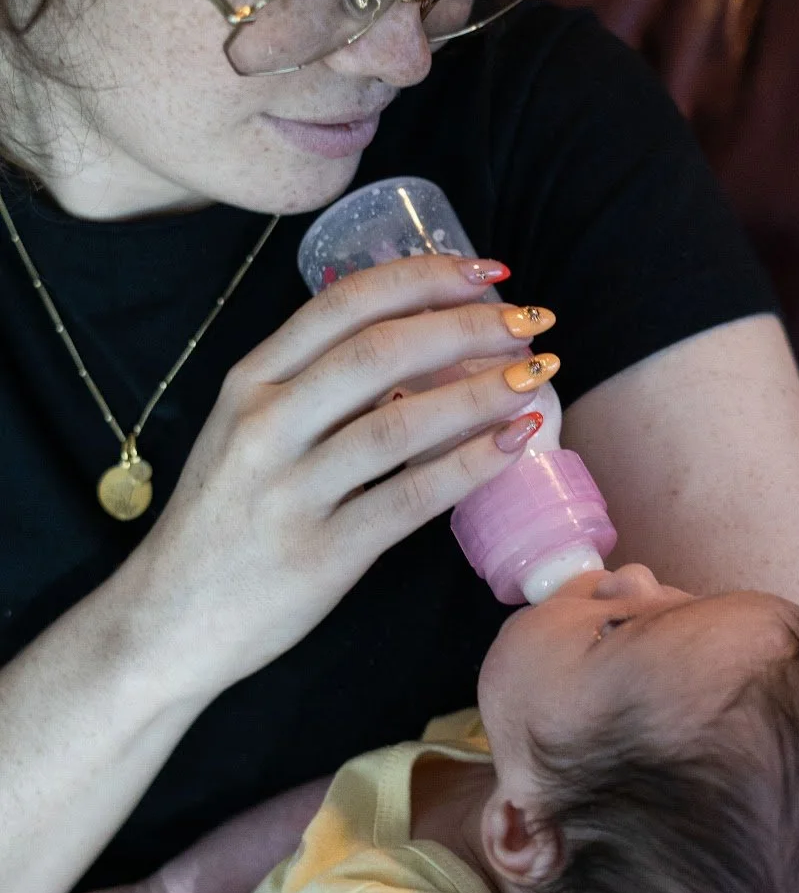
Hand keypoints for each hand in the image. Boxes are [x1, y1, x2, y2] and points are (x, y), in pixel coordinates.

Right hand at [118, 256, 557, 703]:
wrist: (167, 620)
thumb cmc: (225, 520)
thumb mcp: (247, 434)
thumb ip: (315, 389)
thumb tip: (422, 344)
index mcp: (250, 381)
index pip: (346, 303)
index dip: (426, 277)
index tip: (490, 272)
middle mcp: (266, 425)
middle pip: (382, 351)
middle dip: (469, 327)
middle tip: (532, 323)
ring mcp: (291, 491)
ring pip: (403, 423)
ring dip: (482, 392)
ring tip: (537, 376)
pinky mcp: (322, 554)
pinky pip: (410, 498)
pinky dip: (471, 464)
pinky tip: (515, 443)